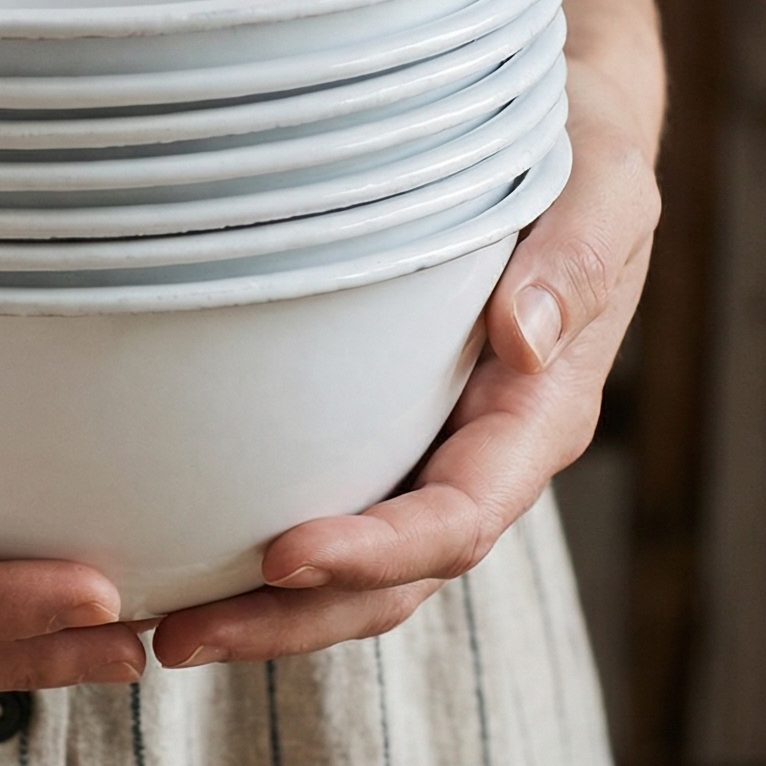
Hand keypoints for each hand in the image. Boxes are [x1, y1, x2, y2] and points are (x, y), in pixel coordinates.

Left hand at [151, 53, 660, 667]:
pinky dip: (270, 553)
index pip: (456, 520)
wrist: (571, 127)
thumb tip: (524, 340)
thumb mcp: (601, 189)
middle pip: (397, 579)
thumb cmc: (583, 151)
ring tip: (163, 629)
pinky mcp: (391, 422)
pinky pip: (338, 504)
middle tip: (179, 637)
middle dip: (292, 619)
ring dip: (268, 611)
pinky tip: (188, 556)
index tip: (280, 555)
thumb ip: (574, 265)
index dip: (372, 551)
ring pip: (361, 568)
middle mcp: (486, 452)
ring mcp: (436, 446)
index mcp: (539, 415)